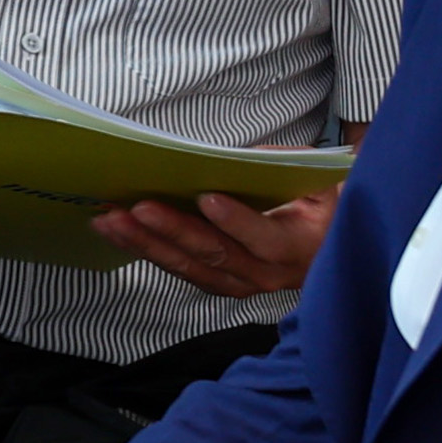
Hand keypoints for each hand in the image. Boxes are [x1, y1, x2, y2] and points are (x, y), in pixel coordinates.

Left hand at [91, 190, 333, 295]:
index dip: (237, 221)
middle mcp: (268, 273)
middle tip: (138, 207)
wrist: (331, 249)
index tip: (207, 198)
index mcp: (298, 247)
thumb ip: (288, 168)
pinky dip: (145, 249)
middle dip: (172, 231)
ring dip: (146, 244)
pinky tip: (116, 231)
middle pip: (215, 255)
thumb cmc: (324, 208)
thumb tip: (242, 159)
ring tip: (110, 219)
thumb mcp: (320, 183)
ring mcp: (240, 283)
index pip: (265, 238)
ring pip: (189, 267)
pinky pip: (180, 269)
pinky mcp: (219, 283)